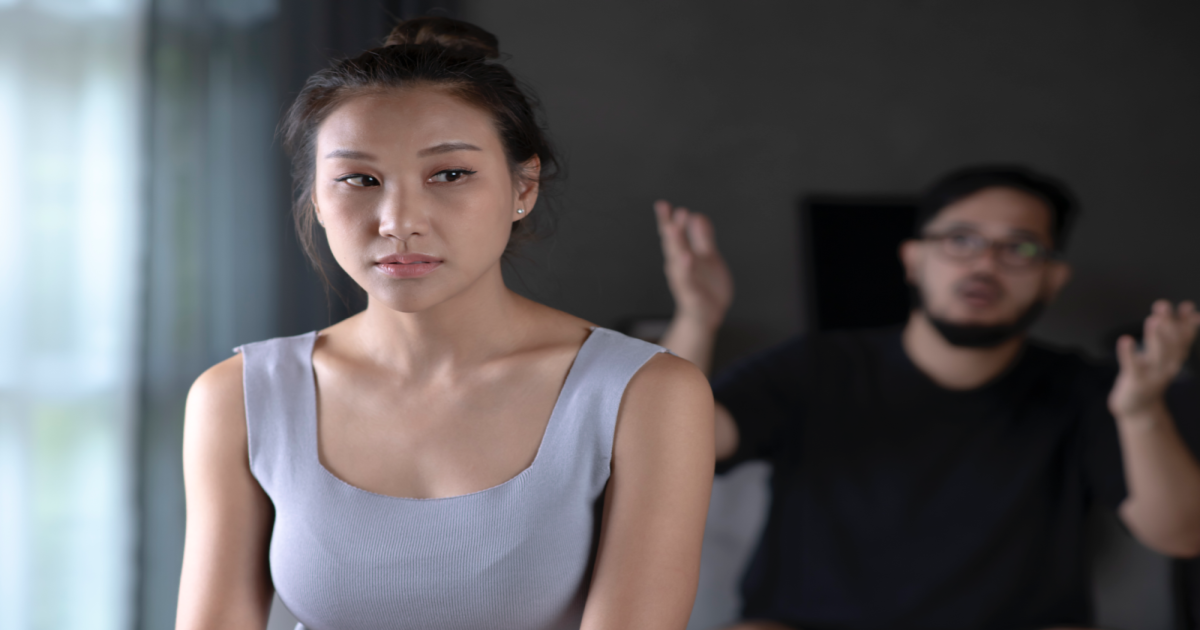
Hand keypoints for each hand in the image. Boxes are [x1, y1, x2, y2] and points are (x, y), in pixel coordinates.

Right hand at [653, 200, 733, 331]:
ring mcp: (683, 280)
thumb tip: (695, 215)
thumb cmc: (705, 286)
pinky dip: (685, 269)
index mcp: (682, 255)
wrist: (707, 316)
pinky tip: (686, 257)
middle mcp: (678, 267)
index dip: (667, 219)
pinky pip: (687, 281)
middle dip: (668, 226)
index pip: (672, 234)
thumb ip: (701, 237)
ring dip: (674, 243)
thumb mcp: (707, 257)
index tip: (662, 204)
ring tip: (672, 228)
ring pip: (677, 260)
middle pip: (671, 243)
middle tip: (663, 208)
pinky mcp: (691, 295)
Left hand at [1109, 300, 1199, 420]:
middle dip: (1168, 324)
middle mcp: (1167, 366)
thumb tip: (1193, 312)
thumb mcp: (1164, 354)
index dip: (1186, 323)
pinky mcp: (1136, 382)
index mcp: (1174, 358)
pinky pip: (1133, 366)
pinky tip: (1125, 340)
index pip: (1183, 338)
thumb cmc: (1150, 375)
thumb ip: (1174, 333)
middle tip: (1163, 305)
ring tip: (1152, 319)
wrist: (1139, 407)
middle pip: (1171, 343)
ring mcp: (1153, 375)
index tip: (1187, 306)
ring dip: (1156, 337)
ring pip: (1157, 355)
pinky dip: (1129, 353)